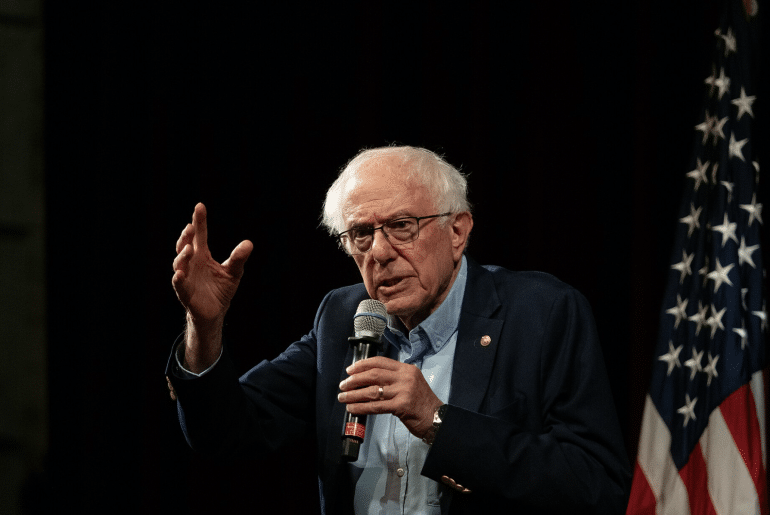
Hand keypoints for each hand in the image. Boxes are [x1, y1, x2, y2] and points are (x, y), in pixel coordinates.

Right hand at [172, 203, 252, 369]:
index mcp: (202, 255)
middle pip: (185, 245)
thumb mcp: (233, 272)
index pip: (200, 235)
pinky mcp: (185, 291)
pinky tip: (180, 273)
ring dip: (182, 255)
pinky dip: (178, 278)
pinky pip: (179, 284)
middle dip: (186, 236)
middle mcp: (192, 263)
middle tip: (190, 227)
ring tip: (189, 248)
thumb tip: (249, 243)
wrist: (215, 311)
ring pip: (179, 263)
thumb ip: (238, 258)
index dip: (199, 221)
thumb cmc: (221, 288)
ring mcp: (186, 276)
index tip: (200, 206)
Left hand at [338, 356, 442, 439]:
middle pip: (373, 374)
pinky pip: (376, 406)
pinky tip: (353, 408)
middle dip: (355, 379)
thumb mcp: (411, 383)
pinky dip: (361, 407)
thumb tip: (367, 380)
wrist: (437, 418)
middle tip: (343, 384)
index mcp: (406, 369)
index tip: (350, 370)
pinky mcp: (401, 406)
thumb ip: (394, 379)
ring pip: (372, 390)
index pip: (380, 362)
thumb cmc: (422, 403)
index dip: (362, 365)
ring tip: (343, 397)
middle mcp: (405, 378)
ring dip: (354, 394)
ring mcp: (404, 391)